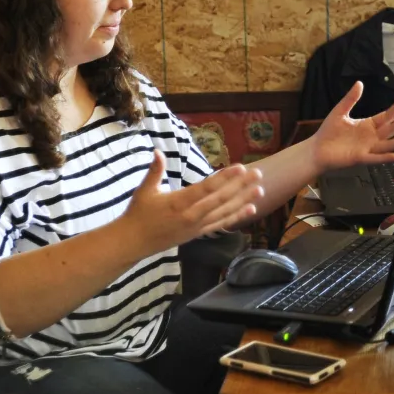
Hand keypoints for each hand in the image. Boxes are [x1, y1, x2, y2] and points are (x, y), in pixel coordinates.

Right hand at [120, 153, 263, 250]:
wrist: (133, 243)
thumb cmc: (138, 214)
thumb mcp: (144, 190)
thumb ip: (155, 170)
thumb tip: (157, 150)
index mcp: (178, 202)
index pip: (207, 188)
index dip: (225, 177)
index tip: (240, 167)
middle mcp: (191, 215)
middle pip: (221, 199)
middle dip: (241, 186)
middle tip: (258, 174)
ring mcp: (196, 226)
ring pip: (225, 212)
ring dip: (243, 201)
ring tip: (260, 190)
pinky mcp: (198, 234)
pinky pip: (221, 224)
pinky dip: (236, 217)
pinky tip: (251, 210)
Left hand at [310, 81, 393, 171]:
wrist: (317, 149)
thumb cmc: (328, 132)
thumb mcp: (340, 111)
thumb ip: (351, 99)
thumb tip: (360, 83)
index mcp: (367, 125)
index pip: (386, 116)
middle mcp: (370, 137)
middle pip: (390, 129)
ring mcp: (367, 148)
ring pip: (388, 144)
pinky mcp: (360, 158)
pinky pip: (375, 158)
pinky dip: (385, 157)